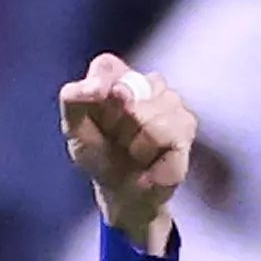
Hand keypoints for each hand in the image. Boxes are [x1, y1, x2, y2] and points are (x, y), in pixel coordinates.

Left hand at [60, 53, 197, 250]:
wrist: (122, 193)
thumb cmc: (100, 155)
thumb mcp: (74, 128)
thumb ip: (73, 100)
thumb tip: (92, 87)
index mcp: (119, 75)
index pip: (106, 67)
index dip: (97, 94)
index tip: (96, 120)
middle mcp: (149, 82)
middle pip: (124, 93)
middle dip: (114, 125)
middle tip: (117, 139)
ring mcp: (173, 102)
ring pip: (147, 119)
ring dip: (134, 146)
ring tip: (135, 151)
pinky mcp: (187, 126)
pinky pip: (165, 137)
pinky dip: (150, 159)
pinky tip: (150, 164)